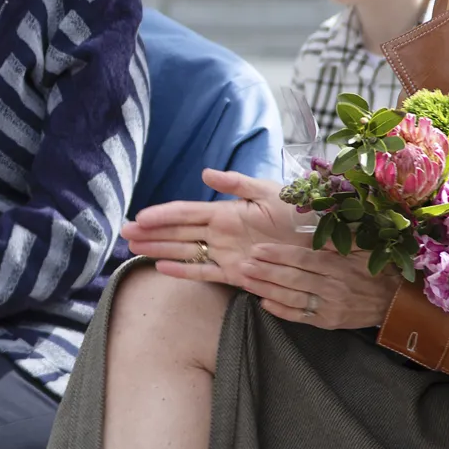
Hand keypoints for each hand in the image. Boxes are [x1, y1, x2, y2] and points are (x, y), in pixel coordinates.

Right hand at [121, 169, 302, 287]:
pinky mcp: (236, 274)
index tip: (139, 216)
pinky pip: (204, 273)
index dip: (162, 214)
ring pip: (185, 252)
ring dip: (159, 250)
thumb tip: (205, 174)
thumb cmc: (301, 212)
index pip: (186, 213)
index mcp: (227, 211)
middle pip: (178, 233)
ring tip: (133, 250)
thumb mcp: (270, 192)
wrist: (323, 240)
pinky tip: (161, 269)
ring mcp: (226, 253)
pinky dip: (183, 271)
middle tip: (124, 234)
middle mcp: (221, 233)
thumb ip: (237, 184)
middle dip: (152, 233)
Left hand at [233, 242, 398, 328]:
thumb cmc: (374, 268)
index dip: (278, 254)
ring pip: (292, 298)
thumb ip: (336, 237)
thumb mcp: (361, 246)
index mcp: (338, 264)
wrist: (394, 302)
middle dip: (265, 271)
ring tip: (245, 282)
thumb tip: (312, 225)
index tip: (257, 249)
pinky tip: (263, 302)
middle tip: (242, 265)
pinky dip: (281, 311)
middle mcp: (332, 286)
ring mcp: (330, 306)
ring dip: (266, 290)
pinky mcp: (329, 322)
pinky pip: (300, 317)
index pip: (302, 258)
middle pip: (292, 278)